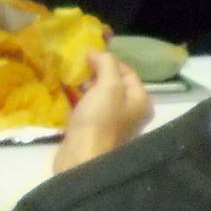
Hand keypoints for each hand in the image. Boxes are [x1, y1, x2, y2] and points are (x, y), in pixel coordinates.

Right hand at [53, 51, 148, 172]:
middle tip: (79, 65)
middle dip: (98, 73)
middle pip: (116, 85)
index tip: (88, 54)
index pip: (129, 73)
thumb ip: (107, 65)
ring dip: (88, 86)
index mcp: (141, 102)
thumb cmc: (100, 120)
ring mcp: (115, 124)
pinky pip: (91, 111)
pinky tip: (69, 95)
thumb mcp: (108, 86)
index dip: (109, 61)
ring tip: (72, 77)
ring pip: (102, 98)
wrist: (83, 158)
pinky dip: (81, 101)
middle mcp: (132, 113)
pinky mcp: (96, 133)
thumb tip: (98, 52)